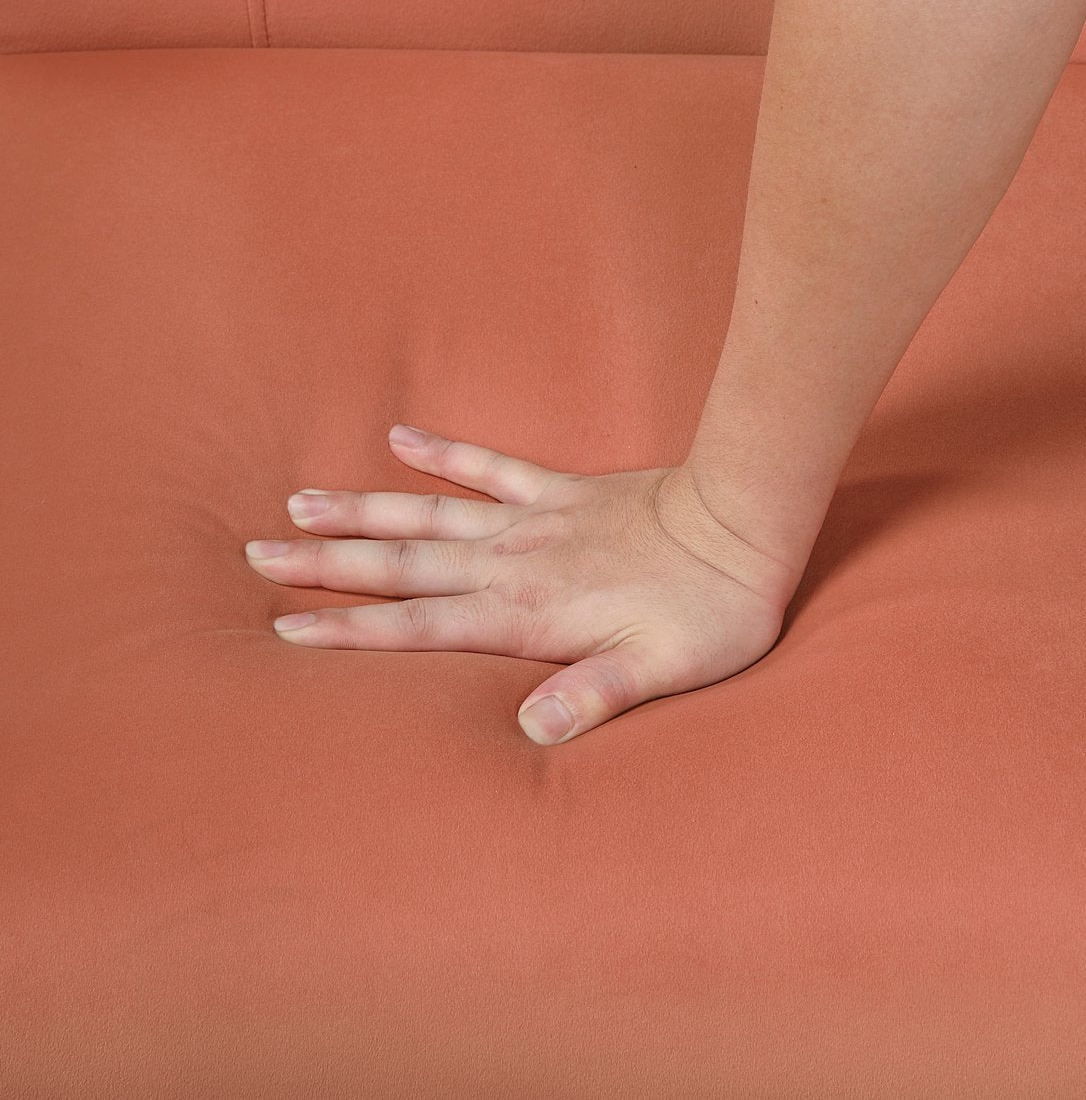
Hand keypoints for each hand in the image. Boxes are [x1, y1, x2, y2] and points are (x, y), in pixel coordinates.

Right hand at [244, 424, 803, 744]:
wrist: (743, 521)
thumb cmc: (709, 609)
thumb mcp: (662, 670)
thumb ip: (593, 696)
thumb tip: (528, 733)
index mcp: (525, 613)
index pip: (420, 625)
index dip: (352, 631)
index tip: (285, 629)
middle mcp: (512, 562)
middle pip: (402, 564)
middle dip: (328, 563)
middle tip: (258, 553)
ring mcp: (532, 520)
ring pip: (428, 513)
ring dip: (363, 509)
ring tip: (299, 500)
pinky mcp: (559, 490)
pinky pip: (490, 465)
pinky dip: (444, 452)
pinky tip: (400, 437)